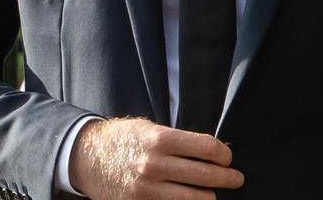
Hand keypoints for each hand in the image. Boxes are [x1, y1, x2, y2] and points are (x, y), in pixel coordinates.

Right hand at [68, 117, 243, 198]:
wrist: (87, 157)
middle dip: (228, 177)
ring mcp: (148, 189)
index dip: (224, 153)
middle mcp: (154, 165)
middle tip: (235, 178)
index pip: (206, 147)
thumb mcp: (147, 129)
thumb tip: (212, 151)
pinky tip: (191, 199)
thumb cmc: (121, 140)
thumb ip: (177, 140)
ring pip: (199, 199)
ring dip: (210, 195)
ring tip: (210, 191)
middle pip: (208, 175)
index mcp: (158, 139)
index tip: (226, 157)